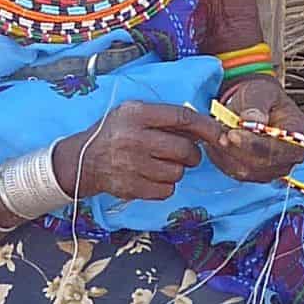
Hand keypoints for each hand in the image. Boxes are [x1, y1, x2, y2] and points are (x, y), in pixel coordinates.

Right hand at [53, 101, 223, 202]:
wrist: (83, 161)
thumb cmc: (115, 133)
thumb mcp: (134, 113)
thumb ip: (165, 117)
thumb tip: (204, 127)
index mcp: (137, 114)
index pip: (182, 117)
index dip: (206, 127)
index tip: (219, 134)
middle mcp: (135, 138)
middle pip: (185, 149)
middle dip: (192, 154)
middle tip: (185, 153)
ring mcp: (133, 165)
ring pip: (178, 172)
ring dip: (177, 169)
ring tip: (162, 164)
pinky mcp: (132, 188)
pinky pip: (167, 190)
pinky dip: (166, 185)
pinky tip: (153, 177)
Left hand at [207, 76, 303, 182]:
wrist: (256, 106)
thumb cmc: (262, 97)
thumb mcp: (261, 91)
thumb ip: (257, 104)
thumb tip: (253, 120)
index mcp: (299, 135)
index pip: (278, 148)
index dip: (254, 144)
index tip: (233, 134)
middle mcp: (290, 158)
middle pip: (260, 164)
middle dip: (234, 149)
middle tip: (215, 133)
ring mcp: (273, 170)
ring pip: (243, 170)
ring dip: (223, 153)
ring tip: (212, 131)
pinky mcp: (254, 175)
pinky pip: (233, 171)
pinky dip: (219, 157)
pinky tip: (212, 140)